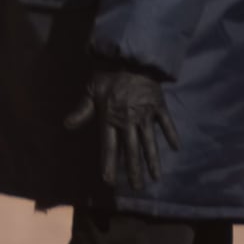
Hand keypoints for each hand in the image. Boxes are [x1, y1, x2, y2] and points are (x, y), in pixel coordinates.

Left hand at [70, 62, 177, 200]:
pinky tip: (176, 148)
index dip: (109, 163)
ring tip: (156, 177)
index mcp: (110, 118)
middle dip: (134, 170)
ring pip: (149, 142)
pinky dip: (171, 134)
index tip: (109, 180)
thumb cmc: (107, 74)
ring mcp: (145, 114)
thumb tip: (67, 126)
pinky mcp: (158, 106)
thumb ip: (82, 110)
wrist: (130, 56)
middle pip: (131, 150)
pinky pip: (166, 123)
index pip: (109, 146)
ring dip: (153, 160)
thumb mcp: (91, 91)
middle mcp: (128, 120)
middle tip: (137, 188)